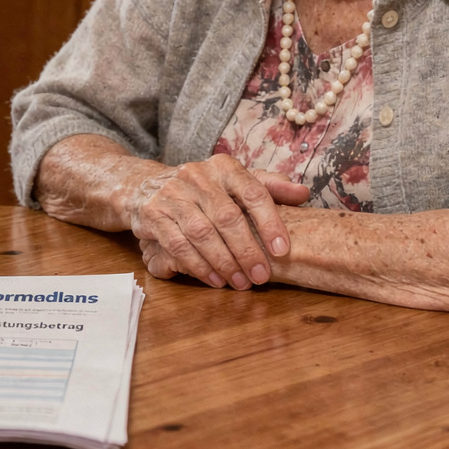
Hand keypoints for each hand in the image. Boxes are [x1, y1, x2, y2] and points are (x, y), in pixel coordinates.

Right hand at [127, 154, 308, 289]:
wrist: (145, 187)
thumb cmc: (202, 190)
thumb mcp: (234, 182)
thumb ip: (269, 187)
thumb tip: (302, 194)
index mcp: (223, 167)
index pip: (252, 192)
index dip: (269, 222)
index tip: (282, 250)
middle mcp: (196, 176)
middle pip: (227, 217)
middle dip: (246, 250)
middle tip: (261, 276)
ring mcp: (172, 194)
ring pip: (202, 233)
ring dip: (224, 262)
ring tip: (240, 282)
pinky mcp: (154, 215)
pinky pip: (178, 244)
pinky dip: (199, 266)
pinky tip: (215, 279)